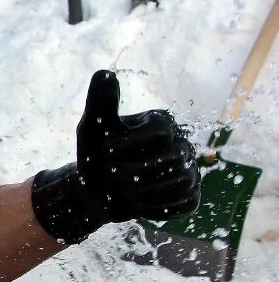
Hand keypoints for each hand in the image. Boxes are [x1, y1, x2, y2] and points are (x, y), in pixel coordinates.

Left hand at [31, 70, 200, 243]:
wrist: (96, 192)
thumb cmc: (96, 155)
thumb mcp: (93, 128)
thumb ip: (101, 103)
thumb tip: (104, 73)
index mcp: (160, 122)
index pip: (160, 132)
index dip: (129, 147)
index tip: (106, 154)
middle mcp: (180, 143)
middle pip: (172, 160)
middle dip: (134, 174)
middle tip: (112, 177)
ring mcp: (188, 170)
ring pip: (180, 183)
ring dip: (143, 193)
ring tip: (124, 191)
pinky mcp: (189, 195)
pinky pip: (184, 203)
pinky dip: (157, 208)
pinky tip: (139, 203)